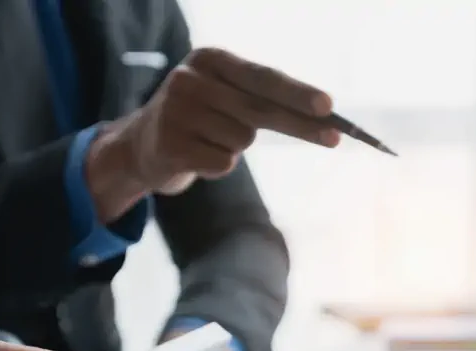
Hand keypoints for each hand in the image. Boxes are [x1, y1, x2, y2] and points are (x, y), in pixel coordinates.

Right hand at [86, 48, 340, 219]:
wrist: (140, 146)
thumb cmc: (199, 119)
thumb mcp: (224, 94)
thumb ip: (261, 99)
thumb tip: (321, 115)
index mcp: (208, 59)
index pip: (262, 78)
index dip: (297, 93)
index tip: (328, 107)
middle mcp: (189, 80)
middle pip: (259, 110)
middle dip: (300, 126)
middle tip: (334, 139)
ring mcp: (175, 113)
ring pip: (241, 141)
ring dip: (236, 148)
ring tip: (210, 141)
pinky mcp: (170, 146)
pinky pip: (223, 163)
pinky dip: (218, 166)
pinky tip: (197, 157)